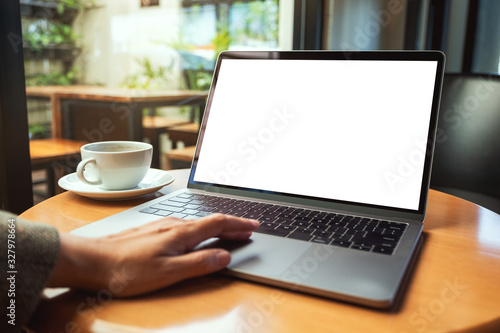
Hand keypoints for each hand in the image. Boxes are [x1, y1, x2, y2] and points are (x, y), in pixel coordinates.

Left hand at [48, 214, 259, 296]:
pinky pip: (184, 225)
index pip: (219, 223)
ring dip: (216, 226)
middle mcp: (173, 224)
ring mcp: (162, 225)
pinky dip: (199, 228)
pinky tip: (195, 234)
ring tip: (227, 232)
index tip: (254, 225)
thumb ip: (198, 263)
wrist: (91, 261)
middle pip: (210, 220)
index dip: (239, 224)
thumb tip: (224, 256)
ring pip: (197, 222)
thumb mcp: (168, 273)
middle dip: (232, 224)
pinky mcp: (152, 230)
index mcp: (182, 233)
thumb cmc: (126, 270)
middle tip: (248, 228)